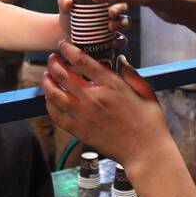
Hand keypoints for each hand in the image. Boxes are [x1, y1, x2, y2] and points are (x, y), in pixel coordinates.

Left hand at [41, 41, 173, 168]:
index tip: (63, 44)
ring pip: (55, 95)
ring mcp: (84, 115)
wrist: (145, 151)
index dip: (68, 49)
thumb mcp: (146, 92)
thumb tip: (120, 59)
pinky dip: (49, 105)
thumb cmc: (150, 123)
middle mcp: (94, 98)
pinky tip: (49, 99)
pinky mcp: (80, 131)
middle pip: (64, 75)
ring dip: (47, 82)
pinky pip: (57, 116)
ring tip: (46, 76)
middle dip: (54, 63)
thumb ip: (131, 74)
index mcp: (111, 85)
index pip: (82, 60)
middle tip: (52, 58)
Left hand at [57, 0, 130, 50]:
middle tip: (111, 12)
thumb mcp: (65, 8)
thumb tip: (66, 0)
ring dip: (121, 23)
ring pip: (126, 21)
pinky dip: (119, 41)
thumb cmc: (69, 16)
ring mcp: (115, 24)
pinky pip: (122, 39)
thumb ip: (64, 1)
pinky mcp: (114, 39)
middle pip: (123, 5)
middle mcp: (112, 9)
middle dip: (119, 7)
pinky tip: (112, 42)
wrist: (66, 35)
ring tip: (110, 26)